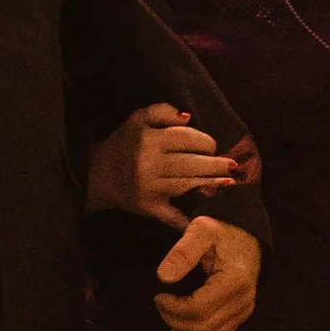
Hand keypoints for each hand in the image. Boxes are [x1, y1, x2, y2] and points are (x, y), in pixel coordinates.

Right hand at [88, 101, 241, 225]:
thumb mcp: (138, 119)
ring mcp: (149, 187)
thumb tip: (189, 118)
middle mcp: (149, 163)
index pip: (186, 138)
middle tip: (232, 165)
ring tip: (230, 181)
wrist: (97, 175)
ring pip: (187, 185)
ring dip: (212, 183)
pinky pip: (172, 214)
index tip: (213, 146)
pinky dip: (189, 219)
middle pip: (191, 163)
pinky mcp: (149, 207)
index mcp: (148, 139)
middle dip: (216, 164)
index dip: (206, 142)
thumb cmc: (124, 144)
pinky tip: (207, 218)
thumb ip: (162, 111)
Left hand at [153, 217, 259, 330]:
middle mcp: (243, 302)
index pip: (198, 309)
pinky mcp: (241, 318)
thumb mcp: (201, 231)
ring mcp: (243, 312)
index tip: (159, 295)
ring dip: (184, 330)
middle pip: (202, 329)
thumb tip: (163, 277)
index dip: (173, 308)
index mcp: (234, 281)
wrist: (246, 238)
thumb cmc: (222, 233)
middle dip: (175, 320)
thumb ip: (183, 252)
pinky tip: (185, 321)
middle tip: (161, 303)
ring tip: (171, 311)